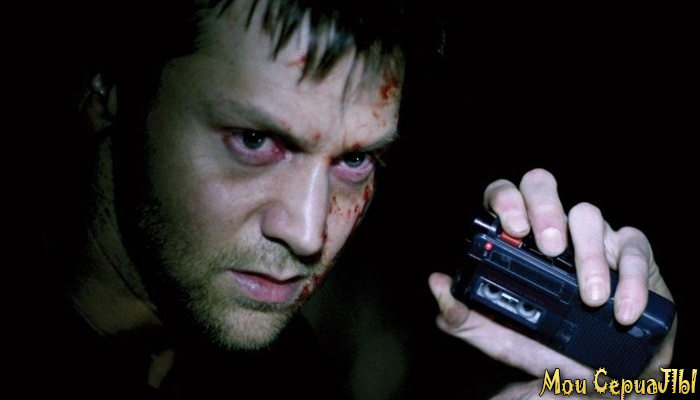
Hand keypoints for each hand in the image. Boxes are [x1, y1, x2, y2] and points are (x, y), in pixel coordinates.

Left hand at [429, 168, 676, 398]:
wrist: (603, 378)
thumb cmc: (548, 348)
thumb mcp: (501, 337)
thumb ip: (464, 317)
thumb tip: (436, 284)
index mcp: (518, 242)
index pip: (504, 197)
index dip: (506, 200)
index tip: (513, 228)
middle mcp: (553, 230)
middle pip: (541, 186)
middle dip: (545, 209)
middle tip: (549, 247)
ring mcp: (593, 237)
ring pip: (588, 214)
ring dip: (590, 256)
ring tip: (591, 298)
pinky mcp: (632, 254)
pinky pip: (634, 250)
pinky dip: (631, 280)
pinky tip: (624, 310)